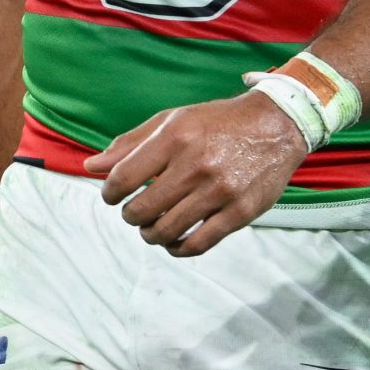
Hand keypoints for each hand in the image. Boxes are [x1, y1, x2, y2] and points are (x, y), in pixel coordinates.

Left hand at [85, 91, 311, 256]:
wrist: (277, 124)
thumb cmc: (217, 122)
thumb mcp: (172, 121)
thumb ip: (131, 144)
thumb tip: (92, 167)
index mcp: (175, 137)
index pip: (123, 178)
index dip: (110, 193)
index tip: (113, 196)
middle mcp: (196, 165)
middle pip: (141, 210)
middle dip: (130, 216)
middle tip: (134, 212)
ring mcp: (219, 191)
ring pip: (166, 231)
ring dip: (150, 234)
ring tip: (152, 227)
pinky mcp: (240, 213)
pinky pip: (197, 245)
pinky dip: (177, 249)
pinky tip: (174, 241)